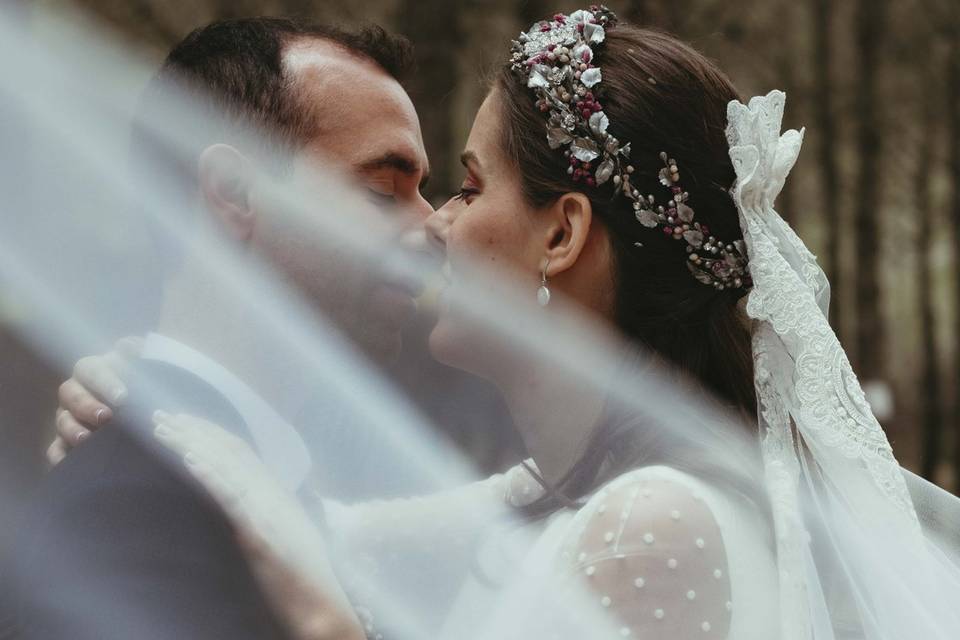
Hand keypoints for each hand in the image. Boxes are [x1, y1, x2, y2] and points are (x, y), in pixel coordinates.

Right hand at [48, 336, 142, 464]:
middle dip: (87, 406)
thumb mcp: (144, 367)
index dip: (104, 382)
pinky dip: (59, 456)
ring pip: (62, 421)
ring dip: (72, 429)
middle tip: (106, 417)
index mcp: (93, 370)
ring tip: (86, 439)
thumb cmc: (140, 382)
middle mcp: (76, 392)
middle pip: (71, 395)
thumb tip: (130, 346)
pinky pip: (56, 449)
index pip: (91, 370)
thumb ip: (140, 356)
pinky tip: (67, 462)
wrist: (141, 406)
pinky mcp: (66, 441)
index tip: (123, 397)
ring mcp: (69, 417)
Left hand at [151, 412, 365, 639]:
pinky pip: (231, 496)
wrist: (320, 600)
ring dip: (193, 444)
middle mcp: (272, 492)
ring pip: (227, 466)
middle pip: (230, 451)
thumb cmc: (302, 574)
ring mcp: (266, 508)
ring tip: (166, 429)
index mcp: (276, 491)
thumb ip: (265, 514)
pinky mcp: (259, 529)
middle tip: (161, 415)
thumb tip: (243, 505)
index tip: (182, 420)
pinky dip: (210, 474)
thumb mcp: (282, 534)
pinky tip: (191, 460)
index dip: (210, 432)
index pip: (240, 451)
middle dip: (194, 430)